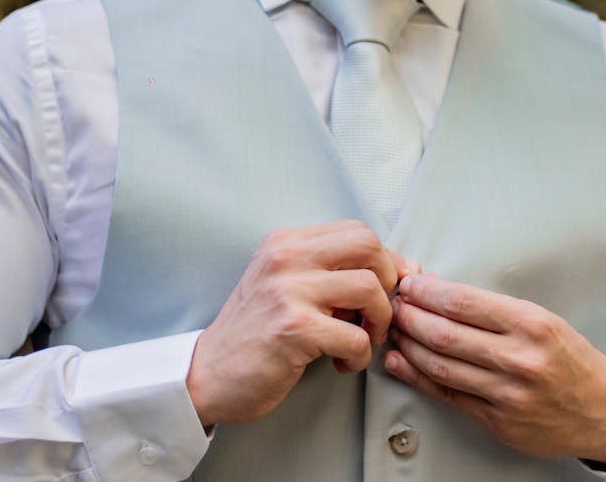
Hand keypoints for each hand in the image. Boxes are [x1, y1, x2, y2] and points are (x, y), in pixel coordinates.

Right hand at [186, 220, 415, 426]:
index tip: (388, 289)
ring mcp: (288, 291)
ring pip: (369, 289)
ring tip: (362, 340)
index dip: (384, 261)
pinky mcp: (293, 328)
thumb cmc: (254, 333)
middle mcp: (285, 257)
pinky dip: (360, 356)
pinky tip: (342, 364)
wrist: (206, 373)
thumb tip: (399, 269)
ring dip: (379, 322)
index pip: (357, 231)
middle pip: (368, 246)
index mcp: (286, 242)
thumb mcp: (285, 285)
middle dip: (388, 282)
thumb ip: (330, 273)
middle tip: (375, 313)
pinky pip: (356, 336)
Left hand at [384, 274, 605, 461]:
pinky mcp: (499, 421)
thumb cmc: (570, 359)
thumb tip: (439, 292)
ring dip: (408, 345)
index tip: (410, 285)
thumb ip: (492, 311)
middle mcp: (520, 358)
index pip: (464, 302)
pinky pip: (448, 395)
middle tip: (395, 305)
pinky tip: (401, 363)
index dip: (427, 292)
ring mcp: (508, 394)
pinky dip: (417, 377)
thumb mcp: (541, 321)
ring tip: (396, 330)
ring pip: (441, 365)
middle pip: (446, 334)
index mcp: (532, 324)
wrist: (604, 410)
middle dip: (411, 316)